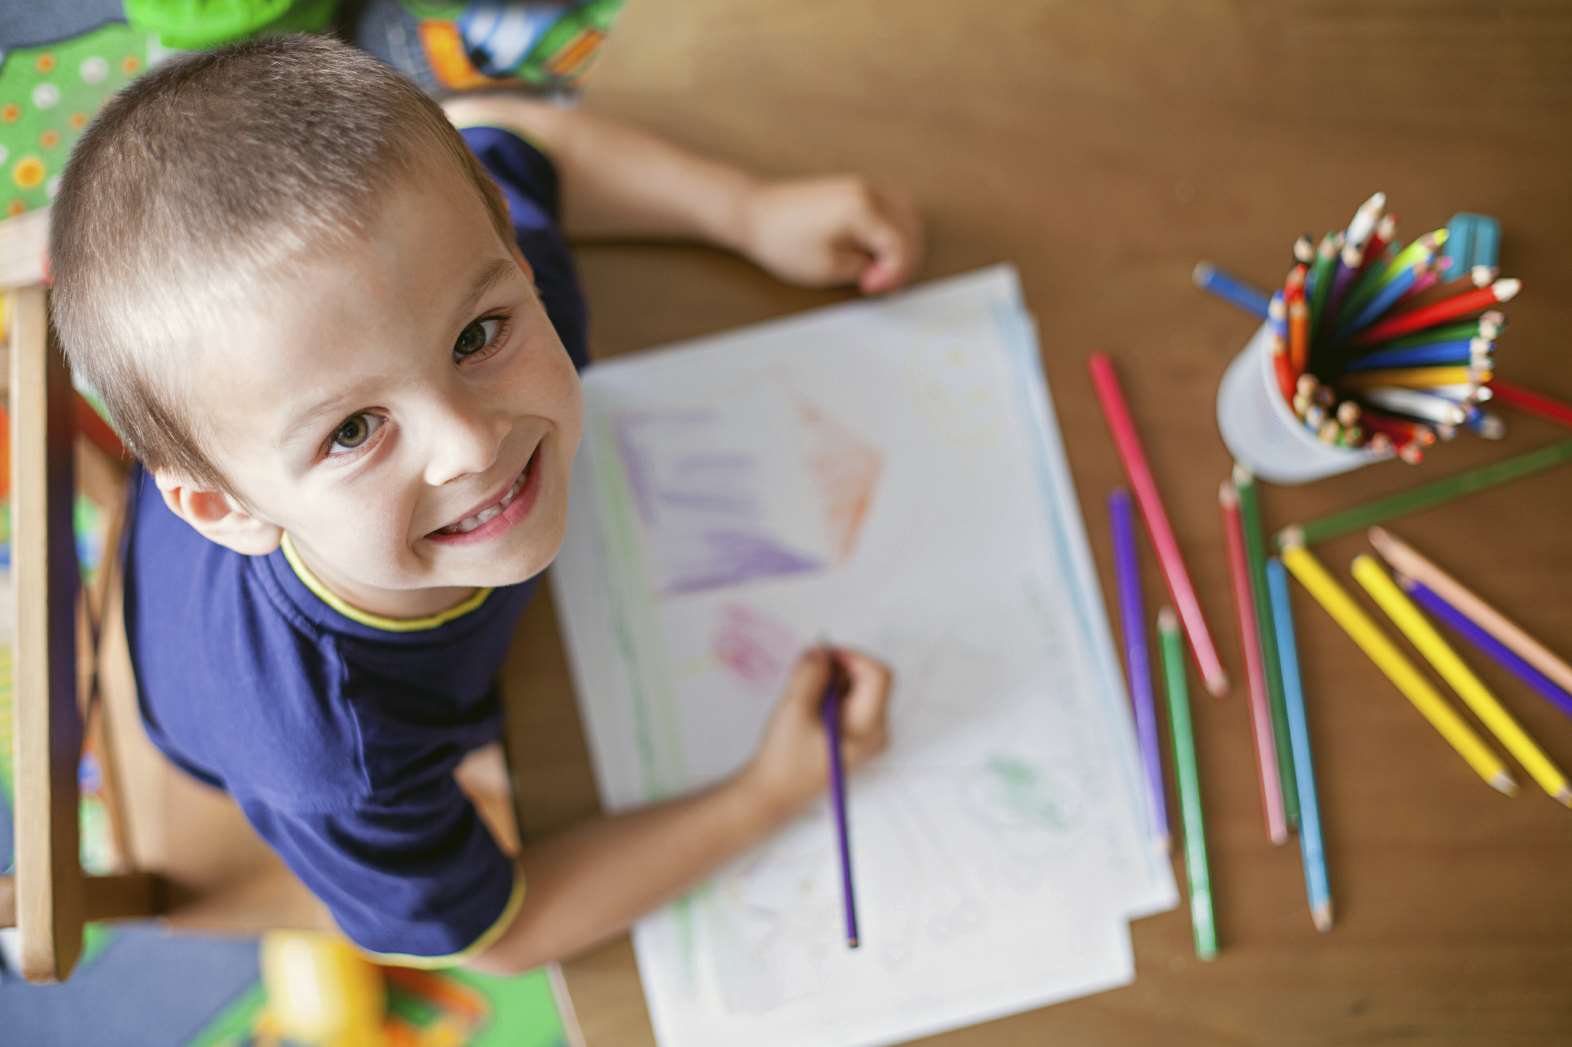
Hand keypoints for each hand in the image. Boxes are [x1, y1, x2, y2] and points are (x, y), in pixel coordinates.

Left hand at [736, 176, 922, 294]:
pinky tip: (878, 250)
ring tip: (881, 269)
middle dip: (903, 261)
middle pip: (912, 229)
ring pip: (907, 216)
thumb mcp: (828, 268)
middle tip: (880, 284)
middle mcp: (869, 191)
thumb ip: (865, 268)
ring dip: (903, 244)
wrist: (753, 214)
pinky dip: (894, 230)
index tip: (872, 288)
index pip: (901, 246)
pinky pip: (892, 207)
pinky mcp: (855, 189)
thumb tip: (884, 269)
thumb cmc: (783, 240)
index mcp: (864, 209)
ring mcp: (863, 186)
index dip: (893, 274)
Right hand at [739, 646, 892, 821]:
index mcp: (870, 727)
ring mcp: (866, 735)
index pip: (878, 674)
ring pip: (856, 688)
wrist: (772, 794)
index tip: (822, 656)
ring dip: (830, 681)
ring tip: (802, 698)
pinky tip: (806, 709)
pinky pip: (848, 701)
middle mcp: (876, 731)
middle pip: (869, 679)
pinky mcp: (852, 735)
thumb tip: (821, 651)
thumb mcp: (795, 709)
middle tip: (805, 675)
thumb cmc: (784, 759)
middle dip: (838, 669)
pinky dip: (828, 694)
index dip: (851, 656)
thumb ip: (810, 674)